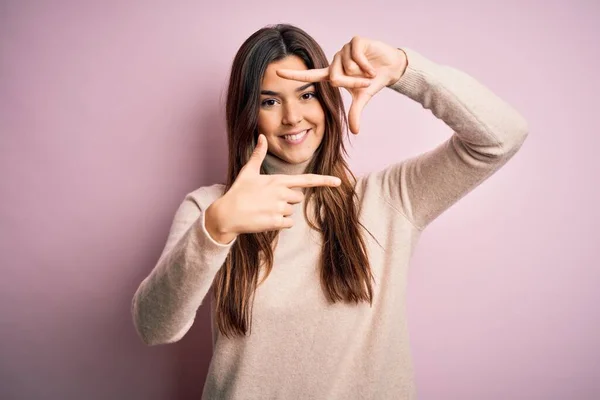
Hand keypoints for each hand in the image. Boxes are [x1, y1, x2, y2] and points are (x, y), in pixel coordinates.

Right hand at [208, 135, 341, 238]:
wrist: (227, 214)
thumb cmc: (238, 192)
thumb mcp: (248, 171)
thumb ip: (258, 154)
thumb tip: (262, 137)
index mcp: (278, 180)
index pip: (307, 180)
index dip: (324, 181)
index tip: (338, 182)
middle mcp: (282, 193)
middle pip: (298, 197)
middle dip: (287, 199)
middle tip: (268, 200)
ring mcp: (279, 208)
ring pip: (292, 211)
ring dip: (282, 211)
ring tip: (264, 209)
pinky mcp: (276, 222)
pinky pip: (288, 223)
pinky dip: (280, 223)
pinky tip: (266, 218)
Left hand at [276, 36, 406, 133]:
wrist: (390, 68)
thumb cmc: (372, 82)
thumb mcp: (362, 98)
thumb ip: (355, 113)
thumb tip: (356, 132)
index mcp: (332, 74)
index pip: (310, 75)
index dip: (294, 75)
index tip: (277, 73)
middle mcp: (335, 61)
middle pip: (334, 78)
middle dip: (351, 83)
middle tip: (364, 82)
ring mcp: (344, 50)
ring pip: (346, 67)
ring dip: (361, 74)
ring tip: (369, 72)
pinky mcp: (355, 41)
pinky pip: (356, 56)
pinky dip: (366, 65)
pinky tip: (372, 66)